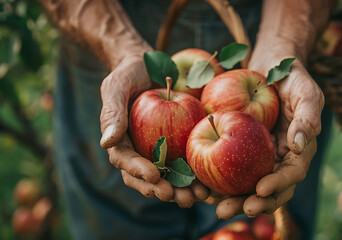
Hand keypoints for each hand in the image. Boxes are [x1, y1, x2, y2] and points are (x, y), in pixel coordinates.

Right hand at [99, 55, 209, 207]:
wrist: (150, 65)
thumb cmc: (128, 74)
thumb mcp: (116, 87)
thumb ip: (112, 113)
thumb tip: (106, 143)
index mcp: (121, 142)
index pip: (127, 162)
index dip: (139, 172)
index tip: (155, 177)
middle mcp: (140, 151)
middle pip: (148, 178)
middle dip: (162, 190)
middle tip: (179, 198)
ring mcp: (160, 150)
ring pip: (169, 176)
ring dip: (182, 190)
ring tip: (198, 197)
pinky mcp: (178, 145)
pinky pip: (186, 163)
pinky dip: (196, 175)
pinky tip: (210, 184)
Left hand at [214, 52, 323, 218]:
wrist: (270, 63)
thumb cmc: (290, 75)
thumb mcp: (305, 90)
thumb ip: (308, 115)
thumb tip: (301, 145)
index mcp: (298, 149)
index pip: (291, 174)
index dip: (278, 185)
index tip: (259, 189)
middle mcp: (278, 157)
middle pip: (268, 188)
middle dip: (252, 203)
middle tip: (229, 209)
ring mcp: (258, 154)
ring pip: (247, 184)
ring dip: (233, 198)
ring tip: (215, 207)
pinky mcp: (239, 147)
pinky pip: (230, 167)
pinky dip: (219, 180)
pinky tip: (203, 187)